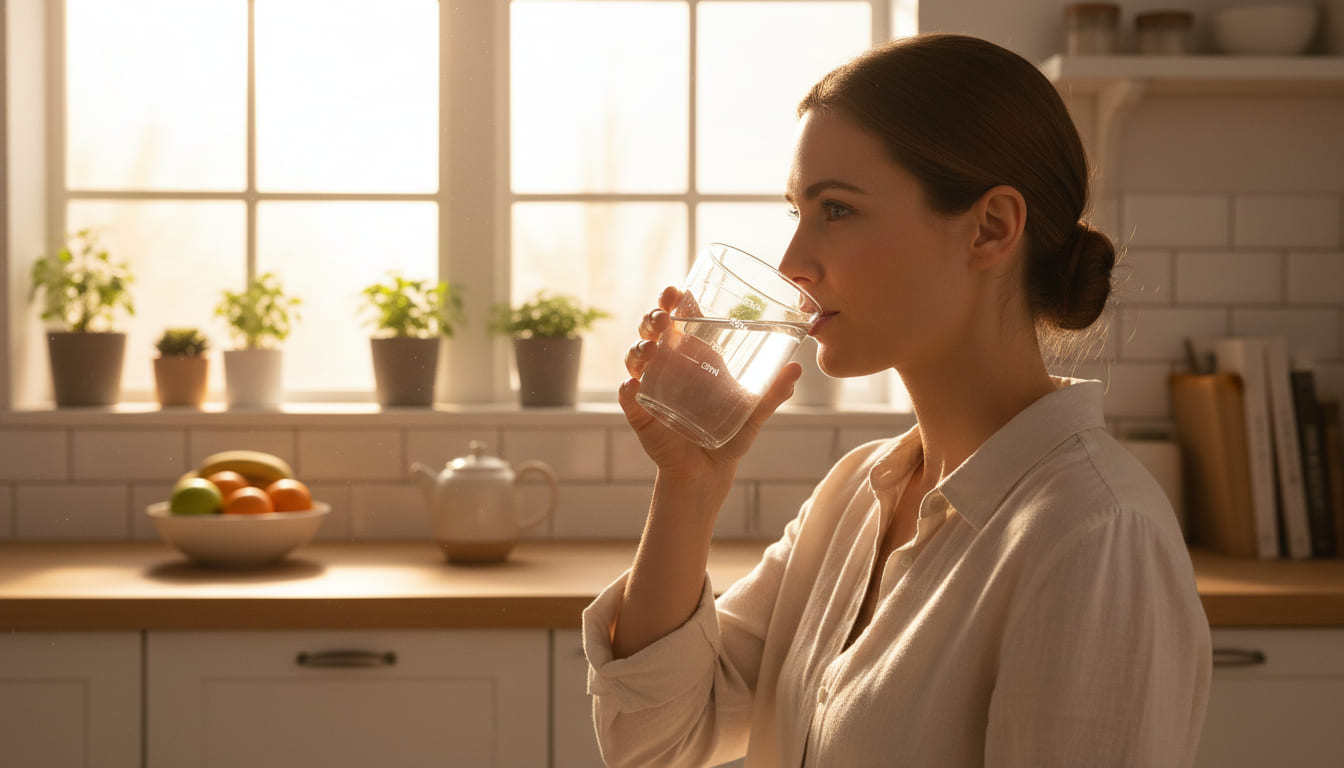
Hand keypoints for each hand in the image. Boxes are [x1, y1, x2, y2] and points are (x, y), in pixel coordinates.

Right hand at [618, 286, 801, 479]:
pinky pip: (628, 398)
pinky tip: (632, 386)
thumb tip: (797, 369)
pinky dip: (626, 391)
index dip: (672, 301)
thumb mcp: (754, 411)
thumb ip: (772, 392)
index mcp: (693, 356)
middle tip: (662, 317)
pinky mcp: (641, 415)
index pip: (678, 319)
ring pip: (635, 359)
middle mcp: (668, 366)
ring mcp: (651, 388)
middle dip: (651, 318)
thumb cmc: (730, 434)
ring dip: (638, 348)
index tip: (676, 291)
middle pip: (651, 332)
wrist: (711, 471)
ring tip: (651, 349)